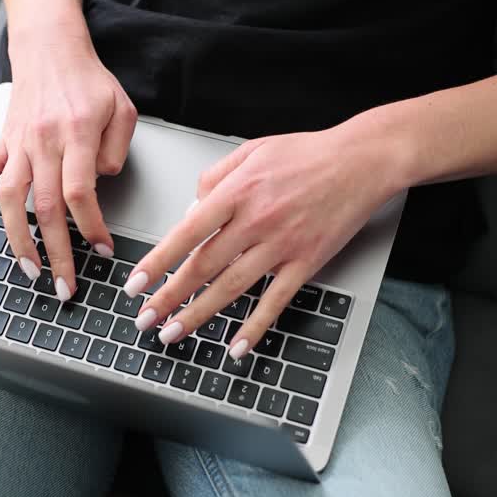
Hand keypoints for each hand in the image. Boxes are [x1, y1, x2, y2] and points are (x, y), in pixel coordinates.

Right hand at [0, 32, 137, 300]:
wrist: (49, 48)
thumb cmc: (88, 81)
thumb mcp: (122, 109)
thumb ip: (116, 149)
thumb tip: (99, 184)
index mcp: (76, 133)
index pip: (80, 191)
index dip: (91, 227)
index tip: (102, 251)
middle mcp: (43, 141)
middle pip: (46, 206)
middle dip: (57, 252)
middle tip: (64, 285)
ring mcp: (17, 143)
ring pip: (11, 199)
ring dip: (19, 239)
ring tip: (30, 269)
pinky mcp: (1, 142)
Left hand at [122, 124, 406, 358]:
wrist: (361, 161)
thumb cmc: (307, 153)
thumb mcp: (251, 150)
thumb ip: (214, 177)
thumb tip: (190, 210)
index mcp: (237, 192)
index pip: (186, 234)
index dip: (157, 263)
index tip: (135, 285)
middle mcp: (256, 221)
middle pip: (202, 267)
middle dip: (168, 298)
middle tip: (144, 319)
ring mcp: (282, 245)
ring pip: (231, 288)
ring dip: (198, 315)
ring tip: (172, 333)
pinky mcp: (306, 262)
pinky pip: (275, 301)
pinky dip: (254, 328)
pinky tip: (236, 347)